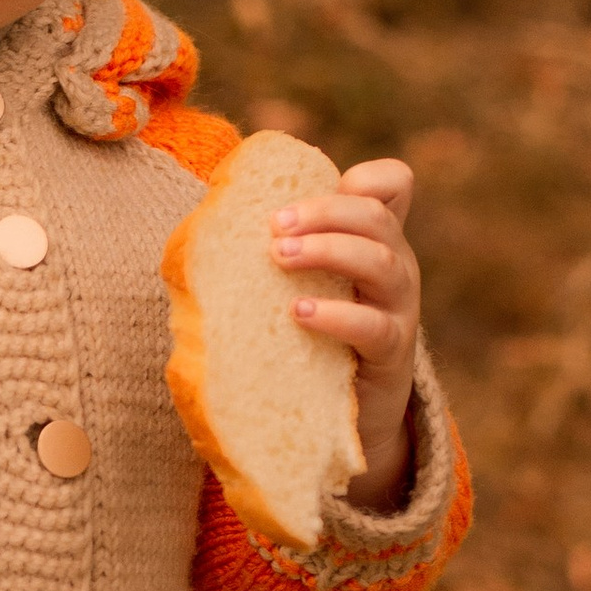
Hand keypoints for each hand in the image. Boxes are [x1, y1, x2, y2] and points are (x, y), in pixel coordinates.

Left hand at [271, 158, 420, 509]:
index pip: (395, 186)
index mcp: (374, 240)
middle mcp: (395, 266)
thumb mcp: (307, 286)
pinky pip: (373, 327)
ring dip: (328, 250)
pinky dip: (336, 315)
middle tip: (274, 226)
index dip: (372, 177)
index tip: (328, 184)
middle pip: (377, 217)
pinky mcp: (391, 352)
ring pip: (381, 263)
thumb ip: (278, 253)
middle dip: (324, 211)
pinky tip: (299, 312)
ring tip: (280, 256)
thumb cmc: (317, 337)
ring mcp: (399, 309)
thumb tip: (191, 235)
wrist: (355, 413)